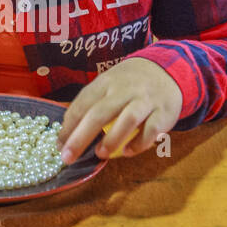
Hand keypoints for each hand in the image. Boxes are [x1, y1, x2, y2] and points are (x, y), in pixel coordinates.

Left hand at [57, 56, 182, 163]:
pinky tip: (127, 152)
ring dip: (112, 139)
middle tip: (68, 157)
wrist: (166, 69)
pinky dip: (139, 143)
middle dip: (81, 137)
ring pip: (128, 119)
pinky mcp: (164, 113)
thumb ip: (90, 105)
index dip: (68, 126)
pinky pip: (152, 130)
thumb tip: (66, 134)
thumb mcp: (107, 84)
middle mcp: (125, 90)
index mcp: (106, 83)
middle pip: (100, 113)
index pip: (82, 104)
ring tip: (100, 154)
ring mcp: (145, 101)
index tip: (59, 145)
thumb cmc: (128, 84)